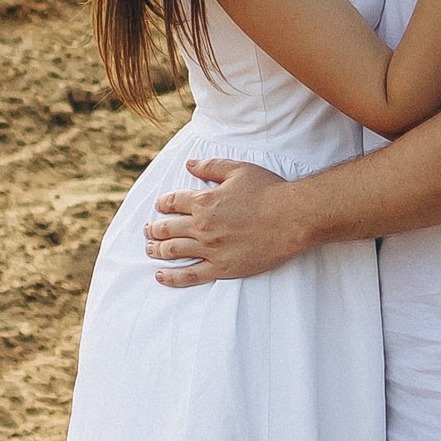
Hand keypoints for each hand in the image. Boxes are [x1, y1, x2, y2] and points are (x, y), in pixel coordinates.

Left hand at [145, 158, 308, 286]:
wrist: (292, 218)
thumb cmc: (268, 190)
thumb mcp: (238, 170)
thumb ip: (210, 166)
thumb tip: (189, 164)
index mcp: (204, 201)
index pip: (172, 202)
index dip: (162, 204)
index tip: (160, 207)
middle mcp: (202, 226)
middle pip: (167, 229)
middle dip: (154, 229)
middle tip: (148, 231)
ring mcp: (211, 249)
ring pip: (174, 251)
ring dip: (157, 250)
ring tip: (149, 250)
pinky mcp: (222, 268)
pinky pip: (190, 275)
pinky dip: (172, 277)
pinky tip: (161, 276)